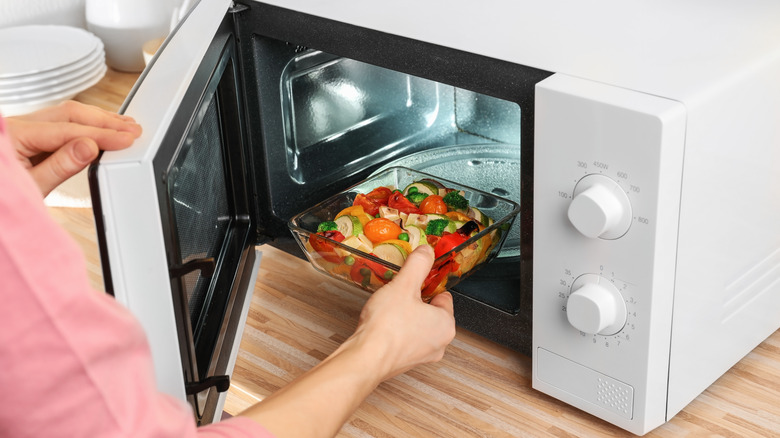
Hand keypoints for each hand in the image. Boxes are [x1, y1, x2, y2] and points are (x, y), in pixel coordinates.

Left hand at [6, 100, 141, 195]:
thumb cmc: (0, 200)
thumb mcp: (30, 187)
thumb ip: (59, 165)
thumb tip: (88, 146)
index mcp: (14, 135)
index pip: (67, 130)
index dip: (100, 134)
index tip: (125, 139)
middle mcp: (16, 126)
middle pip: (69, 114)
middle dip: (104, 121)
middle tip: (132, 130)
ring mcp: (22, 128)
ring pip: (66, 114)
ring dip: (97, 119)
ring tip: (124, 125)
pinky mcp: (28, 135)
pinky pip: (60, 122)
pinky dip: (84, 124)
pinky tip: (100, 128)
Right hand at [348, 244, 456, 380]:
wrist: (366, 358)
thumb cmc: (387, 327)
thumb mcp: (403, 285)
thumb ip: (418, 265)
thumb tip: (426, 252)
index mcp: (446, 324)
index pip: (444, 297)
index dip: (426, 286)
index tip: (414, 282)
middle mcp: (439, 343)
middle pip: (431, 312)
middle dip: (415, 302)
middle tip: (399, 295)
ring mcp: (422, 356)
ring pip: (418, 327)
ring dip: (406, 317)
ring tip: (389, 310)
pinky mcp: (405, 363)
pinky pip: (406, 340)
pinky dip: (397, 332)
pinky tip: (383, 326)